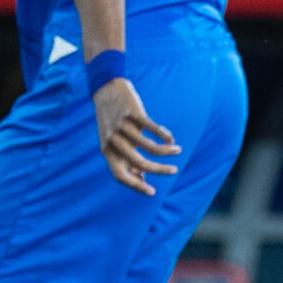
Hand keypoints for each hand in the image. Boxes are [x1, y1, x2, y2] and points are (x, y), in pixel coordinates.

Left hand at [93, 77, 179, 196]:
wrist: (105, 90)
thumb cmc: (112, 120)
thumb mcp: (113, 141)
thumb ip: (124, 159)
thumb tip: (141, 178)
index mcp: (107, 151)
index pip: (120, 175)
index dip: (136, 186)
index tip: (152, 192)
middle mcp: (113, 141)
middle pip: (140, 163)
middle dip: (160, 170)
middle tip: (174, 170)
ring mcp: (123, 127)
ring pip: (149, 147)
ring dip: (167, 151)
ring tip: (177, 150)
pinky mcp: (133, 113)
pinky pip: (152, 129)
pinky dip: (164, 136)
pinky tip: (171, 139)